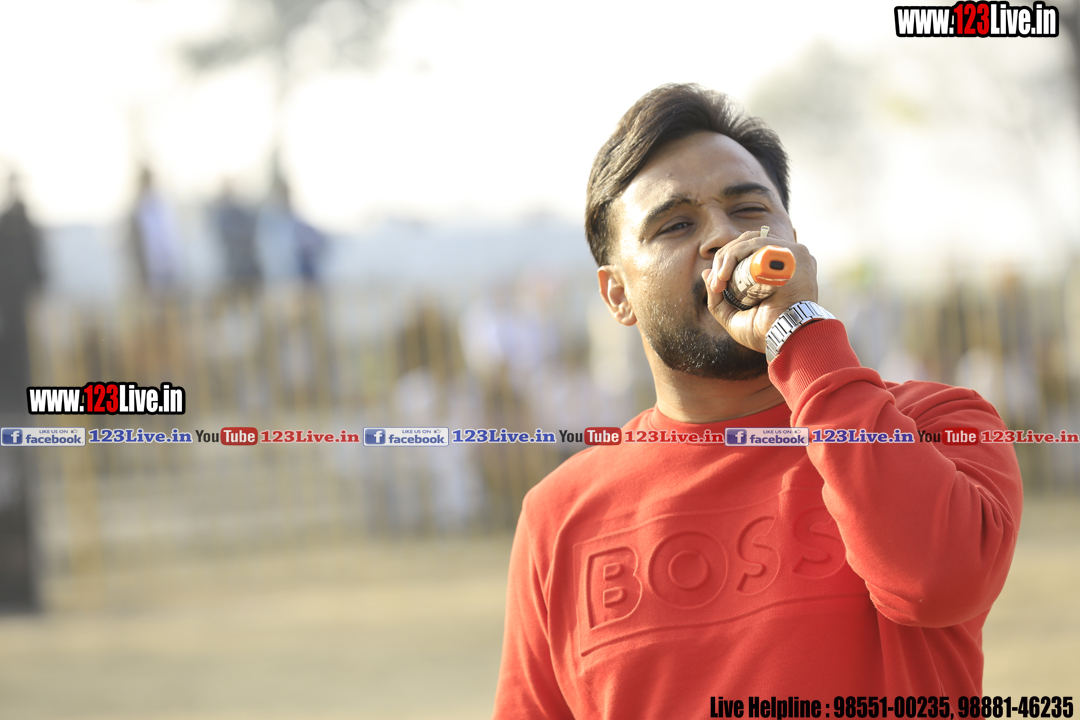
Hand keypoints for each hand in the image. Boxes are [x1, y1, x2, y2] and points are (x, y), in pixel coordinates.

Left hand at [700, 230, 818, 353]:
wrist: (782, 339)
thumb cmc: (763, 332)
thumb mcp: (733, 316)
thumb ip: (718, 298)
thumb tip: (706, 273)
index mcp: (777, 270)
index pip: (748, 251)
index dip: (727, 261)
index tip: (716, 284)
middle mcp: (786, 259)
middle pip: (747, 242)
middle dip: (724, 259)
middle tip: (716, 283)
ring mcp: (791, 254)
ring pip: (750, 240)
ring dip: (728, 257)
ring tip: (720, 280)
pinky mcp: (794, 253)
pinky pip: (758, 243)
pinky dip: (736, 254)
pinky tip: (727, 273)